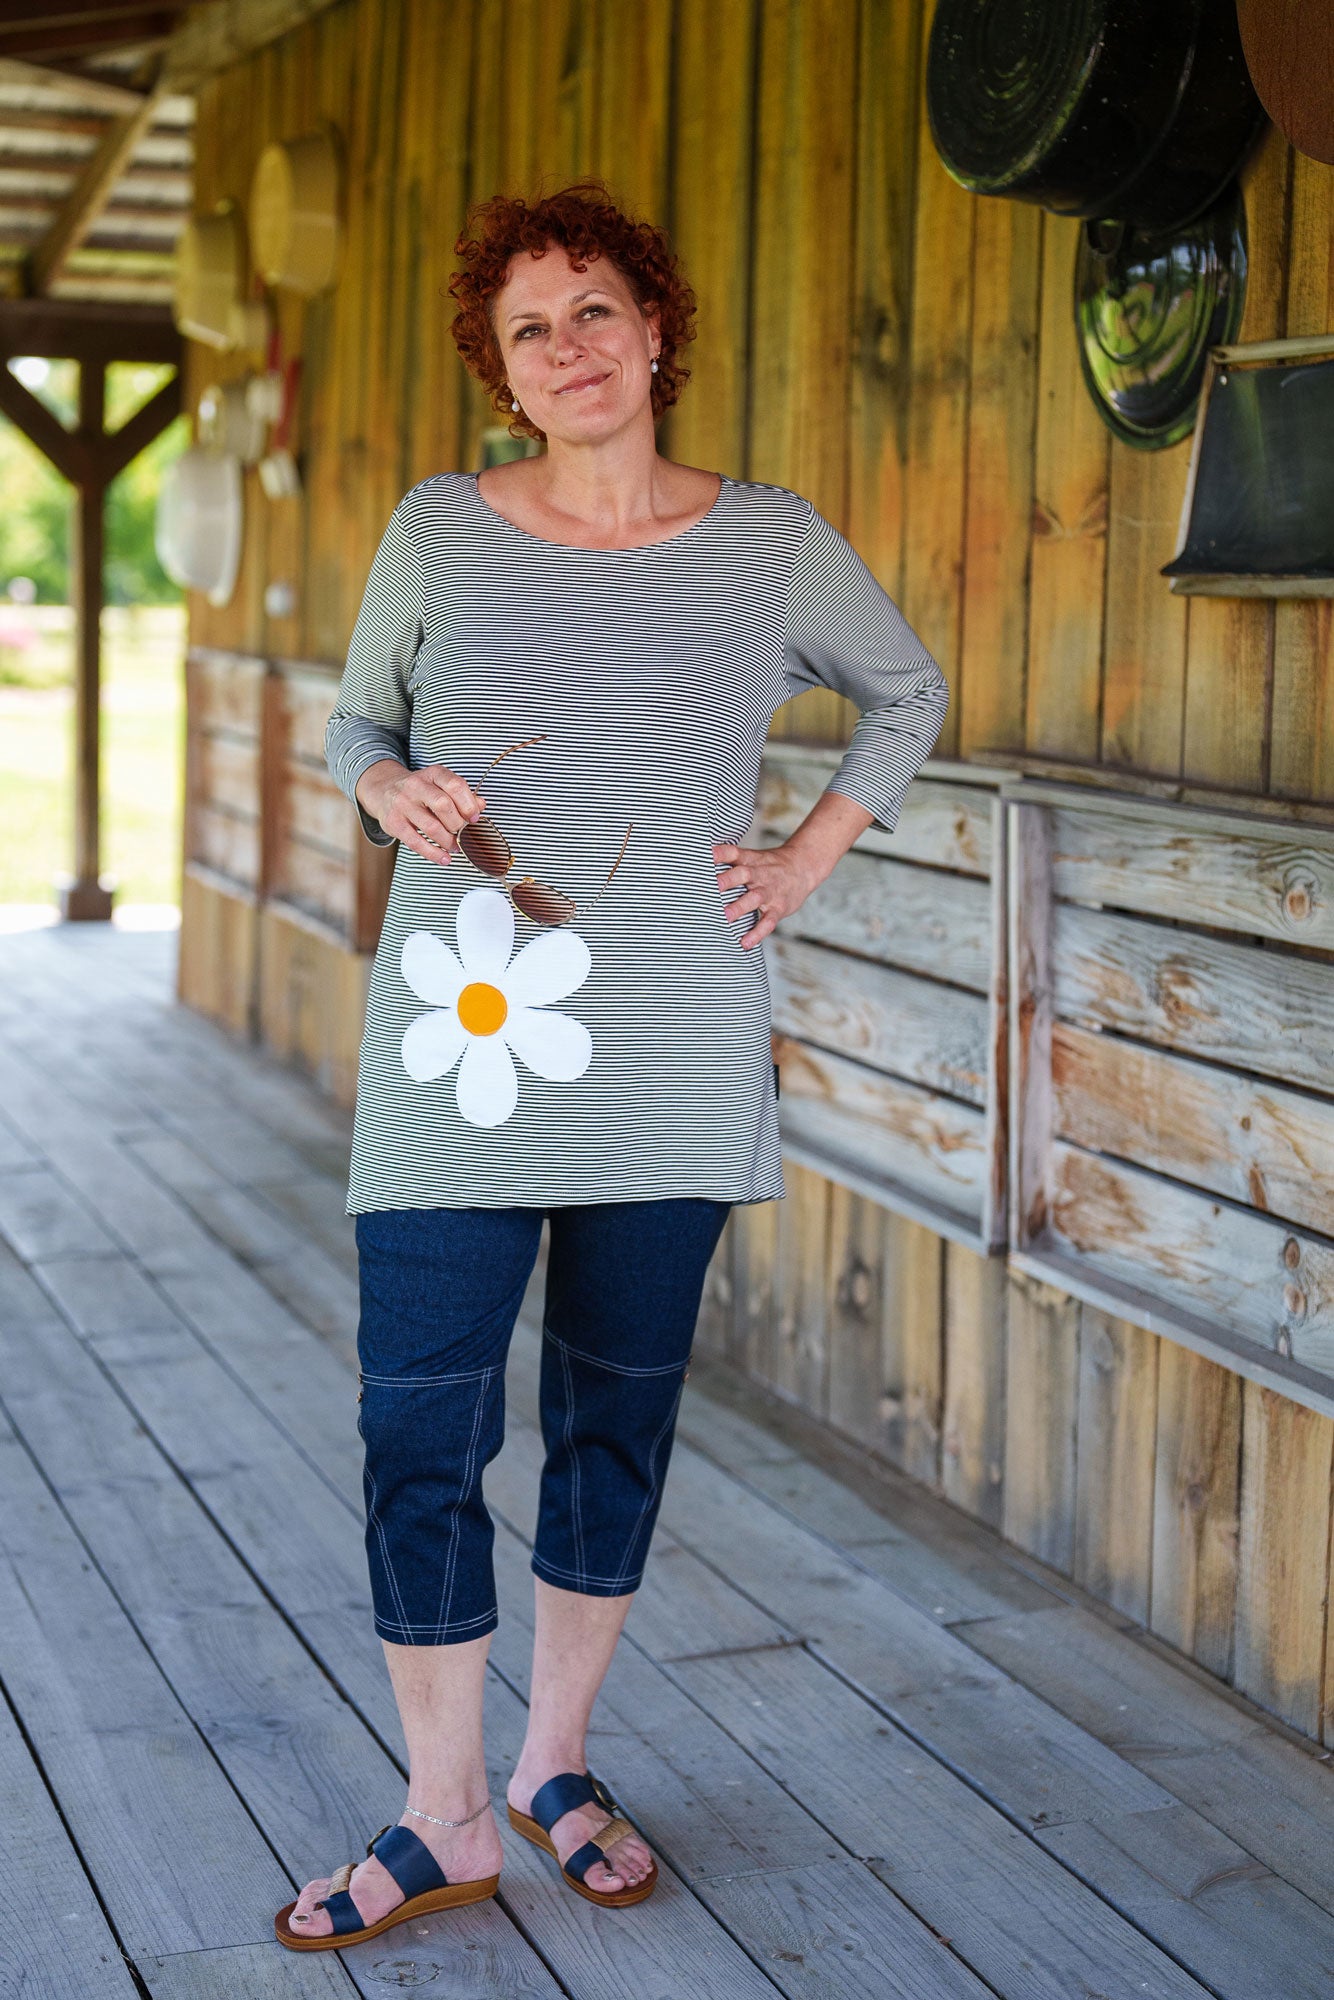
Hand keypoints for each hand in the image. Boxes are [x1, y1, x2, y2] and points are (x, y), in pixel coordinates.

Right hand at [356, 759, 486, 863]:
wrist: (384, 790)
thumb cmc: (420, 791)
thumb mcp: (440, 785)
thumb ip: (462, 794)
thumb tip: (480, 806)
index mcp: (432, 773)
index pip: (455, 785)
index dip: (469, 804)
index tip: (474, 818)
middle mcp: (416, 785)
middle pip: (443, 806)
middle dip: (458, 825)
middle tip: (462, 834)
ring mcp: (402, 804)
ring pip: (431, 827)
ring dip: (448, 842)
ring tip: (455, 847)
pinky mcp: (393, 822)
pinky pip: (416, 842)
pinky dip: (433, 853)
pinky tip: (444, 858)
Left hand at [712, 839, 819, 948]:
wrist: (803, 867)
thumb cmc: (770, 865)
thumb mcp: (753, 857)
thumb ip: (731, 861)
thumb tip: (697, 863)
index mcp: (751, 860)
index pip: (734, 853)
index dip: (720, 853)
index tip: (707, 855)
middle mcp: (759, 875)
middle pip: (743, 874)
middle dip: (727, 880)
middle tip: (712, 888)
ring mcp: (770, 892)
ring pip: (754, 898)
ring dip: (739, 907)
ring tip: (724, 917)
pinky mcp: (779, 908)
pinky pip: (768, 921)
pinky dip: (757, 933)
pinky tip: (745, 942)